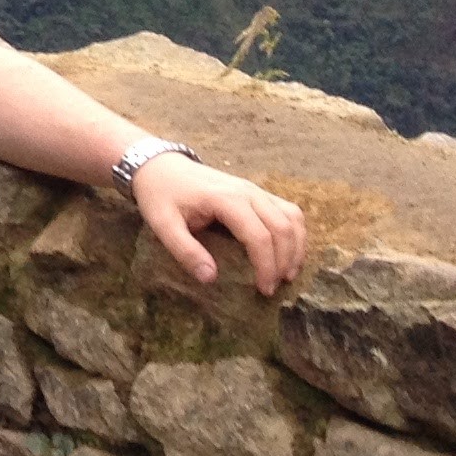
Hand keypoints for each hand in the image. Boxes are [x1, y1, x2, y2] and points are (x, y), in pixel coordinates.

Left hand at [134, 152, 307, 295]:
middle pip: (282, 227)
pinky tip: (289, 252)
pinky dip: (295, 232)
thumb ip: (185, 251)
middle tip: (274, 288)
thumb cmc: (160, 195)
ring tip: (288, 274)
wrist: (160, 166)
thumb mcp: (162, 225)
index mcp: (226, 199)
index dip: (266, 265)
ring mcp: (254, 189)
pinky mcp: (256, 191)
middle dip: (284, 261)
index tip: (263, 289)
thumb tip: (210, 278)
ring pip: (292, 217)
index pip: (258, 236)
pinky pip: (288, 209)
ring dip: (296, 247)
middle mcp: (247, 191)